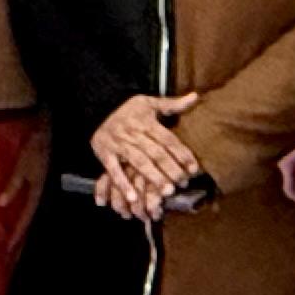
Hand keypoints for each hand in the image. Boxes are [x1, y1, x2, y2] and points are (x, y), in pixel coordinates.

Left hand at [0, 120, 50, 242]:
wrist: (48, 128)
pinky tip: (10, 211)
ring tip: (7, 235)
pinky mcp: (34, 179)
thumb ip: (14, 184)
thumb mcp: (23, 164)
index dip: (17, 234)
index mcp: (37, 191)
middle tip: (7, 250)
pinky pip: (25, 200)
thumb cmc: (35, 145)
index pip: (25, 219)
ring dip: (18, 223)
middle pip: (27, 218)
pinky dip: (18, 209)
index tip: (8, 250)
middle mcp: (38, 192)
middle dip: (18, 234)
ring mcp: (37, 186)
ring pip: (26, 211)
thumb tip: (1, 204)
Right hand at [90, 92, 201, 222]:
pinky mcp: (106, 154)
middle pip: (155, 153)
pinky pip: (114, 170)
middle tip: (183, 183)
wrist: (98, 107)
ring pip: (139, 162)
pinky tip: (133, 197)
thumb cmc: (129, 109)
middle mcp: (134, 133)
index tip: (194, 169)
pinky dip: (122, 184)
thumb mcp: (149, 102)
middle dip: (170, 168)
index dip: (182, 154)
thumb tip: (195, 96)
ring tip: (166, 191)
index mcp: (147, 122)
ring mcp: (119, 144)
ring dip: (153, 177)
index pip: (168, 139)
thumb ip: (173, 103)